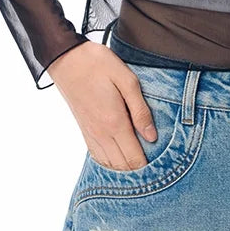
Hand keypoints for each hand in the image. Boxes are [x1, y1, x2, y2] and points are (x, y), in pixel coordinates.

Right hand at [46, 41, 158, 170]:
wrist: (67, 59)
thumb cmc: (98, 65)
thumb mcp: (127, 80)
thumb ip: (140, 110)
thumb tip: (152, 137)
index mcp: (114, 122)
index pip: (134, 159)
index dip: (149, 168)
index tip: (163, 165)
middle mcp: (101, 134)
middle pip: (122, 167)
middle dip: (139, 171)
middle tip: (156, 165)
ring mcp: (90, 134)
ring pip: (110, 165)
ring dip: (125, 169)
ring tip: (140, 161)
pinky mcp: (84, 131)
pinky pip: (98, 157)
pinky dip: (111, 163)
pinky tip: (120, 156)